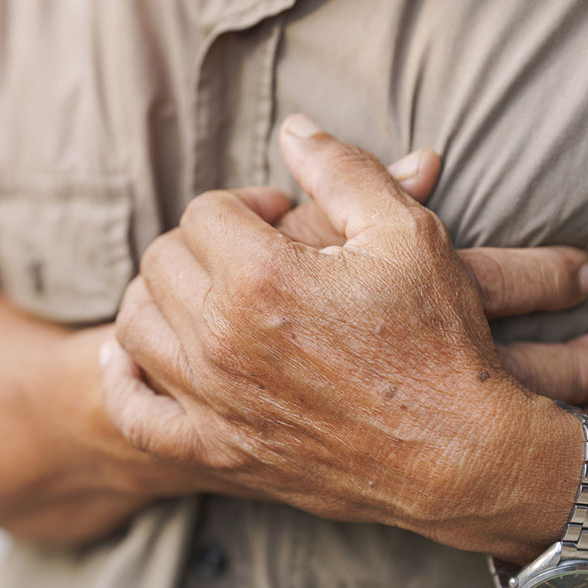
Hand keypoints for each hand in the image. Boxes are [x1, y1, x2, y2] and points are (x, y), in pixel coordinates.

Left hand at [104, 115, 587, 550]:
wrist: (463, 459)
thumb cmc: (441, 342)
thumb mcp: (408, 234)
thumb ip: (342, 170)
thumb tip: (292, 128)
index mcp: (259, 277)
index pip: (206, 211)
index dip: (247, 204)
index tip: (285, 220)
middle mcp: (220, 339)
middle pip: (163, 260)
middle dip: (205, 243)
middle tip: (255, 254)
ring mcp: (213, 401)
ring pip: (137, 324)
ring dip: (164, 298)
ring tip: (210, 295)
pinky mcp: (217, 453)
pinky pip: (136, 415)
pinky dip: (124, 382)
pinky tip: (135, 358)